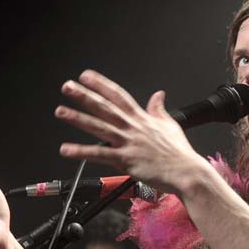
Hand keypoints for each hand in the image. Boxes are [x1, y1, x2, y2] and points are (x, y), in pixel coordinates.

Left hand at [55, 70, 207, 195]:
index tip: (86, 76)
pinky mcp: (126, 160)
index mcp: (142, 118)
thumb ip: (158, 109)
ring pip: (99, 127)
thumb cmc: (180, 152)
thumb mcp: (170, 125)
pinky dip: (82, 152)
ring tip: (60, 111)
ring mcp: (128, 143)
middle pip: (105, 107)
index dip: (101, 84)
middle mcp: (133, 127)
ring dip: (78, 119)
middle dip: (85, 96)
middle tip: (67, 87)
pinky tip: (66, 149)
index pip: (119, 95)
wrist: (187, 171)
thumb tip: (158, 94)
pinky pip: (99, 155)